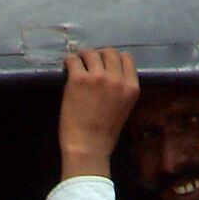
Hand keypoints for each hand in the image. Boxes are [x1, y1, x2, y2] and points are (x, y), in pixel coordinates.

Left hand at [59, 48, 140, 179]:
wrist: (88, 147)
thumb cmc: (104, 134)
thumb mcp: (123, 109)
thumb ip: (120, 90)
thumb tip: (109, 75)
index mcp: (131, 87)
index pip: (126, 58)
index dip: (113, 59)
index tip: (104, 64)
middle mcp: (117, 79)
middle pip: (110, 52)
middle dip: (99, 55)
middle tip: (88, 63)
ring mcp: (98, 77)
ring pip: (91, 53)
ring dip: (83, 57)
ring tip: (76, 66)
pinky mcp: (79, 80)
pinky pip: (73, 60)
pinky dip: (69, 62)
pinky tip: (67, 68)